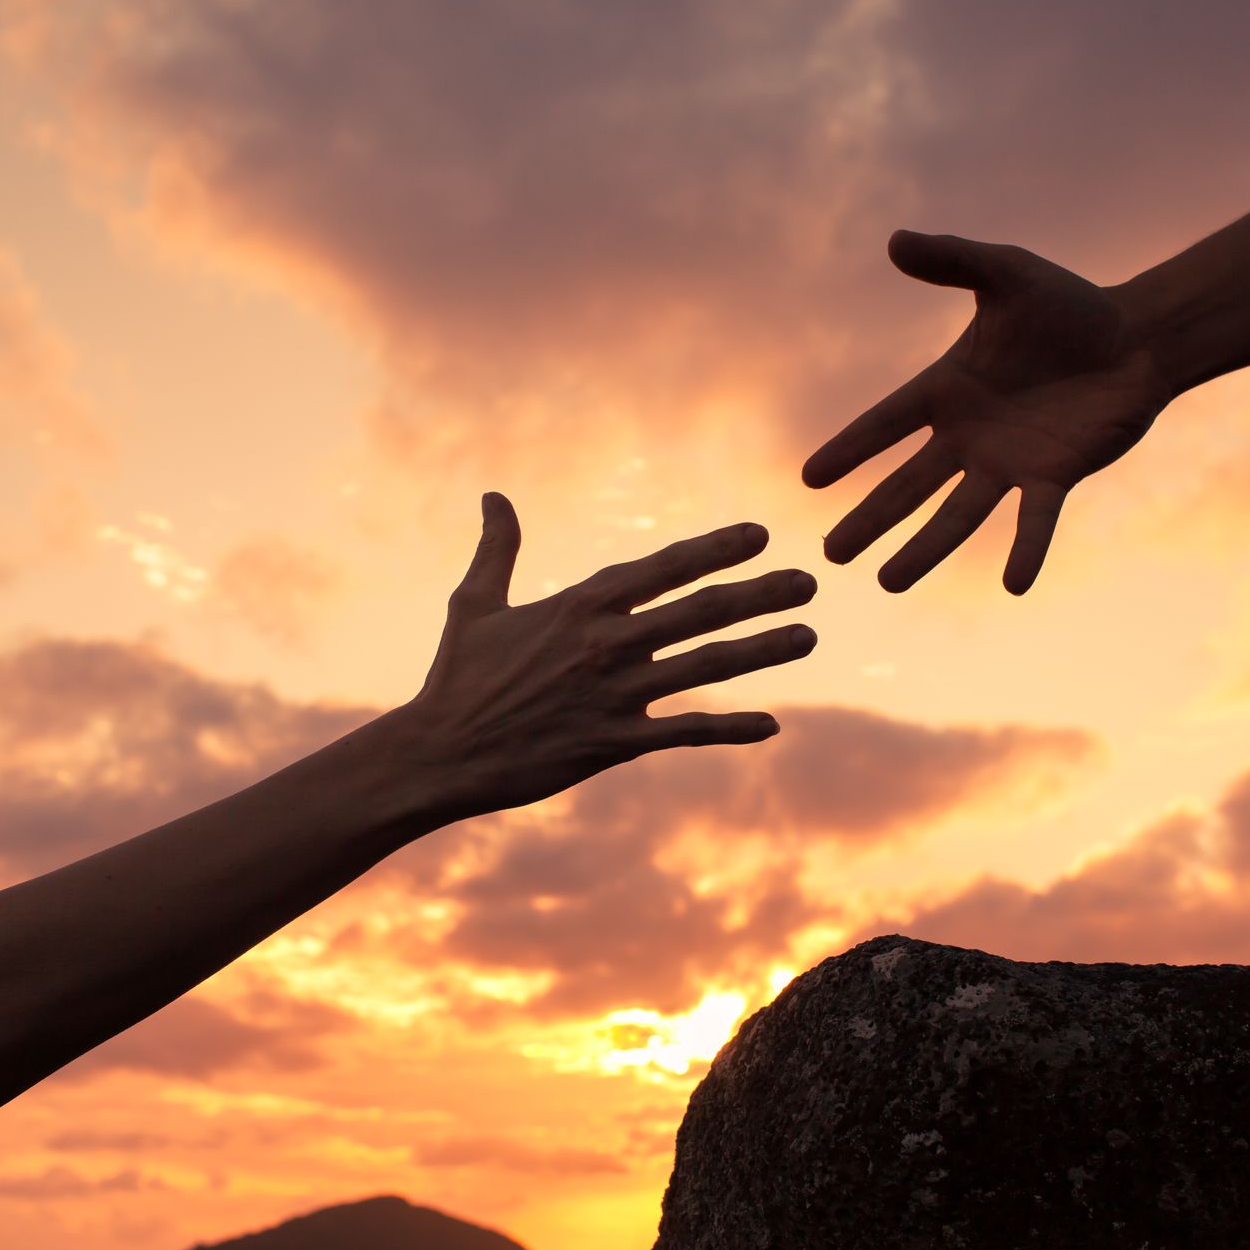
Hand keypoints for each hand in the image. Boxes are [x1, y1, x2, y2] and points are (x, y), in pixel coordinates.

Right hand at [393, 493, 817, 819]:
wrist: (439, 754)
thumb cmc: (456, 677)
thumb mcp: (474, 603)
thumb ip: (497, 548)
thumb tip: (493, 495)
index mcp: (580, 605)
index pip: (663, 568)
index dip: (715, 549)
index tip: (759, 535)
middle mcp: (607, 645)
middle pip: (701, 611)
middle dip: (760, 593)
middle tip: (810, 580)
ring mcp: (615, 695)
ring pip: (706, 667)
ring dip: (763, 650)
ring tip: (810, 635)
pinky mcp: (615, 743)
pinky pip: (685, 733)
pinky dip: (730, 729)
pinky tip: (772, 725)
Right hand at [803, 230, 1175, 593]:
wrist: (1137, 338)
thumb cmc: (1068, 305)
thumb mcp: (1006, 273)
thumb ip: (953, 259)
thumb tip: (895, 240)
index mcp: (948, 389)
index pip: (886, 424)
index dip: (849, 450)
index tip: (810, 480)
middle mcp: (969, 435)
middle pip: (909, 486)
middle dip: (871, 520)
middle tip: (832, 556)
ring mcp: (1009, 462)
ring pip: (958, 515)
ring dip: (924, 550)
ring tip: (888, 584)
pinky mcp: (1054, 477)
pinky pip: (1035, 521)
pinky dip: (1026, 551)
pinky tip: (1014, 586)